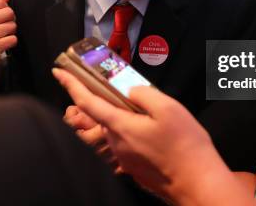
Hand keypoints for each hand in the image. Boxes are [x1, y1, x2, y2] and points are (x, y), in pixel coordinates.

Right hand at [0, 0, 16, 51]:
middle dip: (9, 18)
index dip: (4, 7)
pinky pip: (12, 40)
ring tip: (1, 34)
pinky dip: (10, 41)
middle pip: (9, 13)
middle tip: (3, 24)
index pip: (1, 3)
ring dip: (9, 30)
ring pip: (12, 26)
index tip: (1, 13)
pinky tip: (2, 42)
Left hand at [53, 68, 233, 202]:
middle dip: (112, 103)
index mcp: (121, 127)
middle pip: (104, 116)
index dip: (71, 84)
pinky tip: (158, 135)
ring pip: (118, 130)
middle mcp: (117, 144)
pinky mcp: (134, 167)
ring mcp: (124, 158)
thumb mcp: (168, 108)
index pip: (87, 102)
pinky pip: (128, 143)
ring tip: (155, 118)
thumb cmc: (185, 147)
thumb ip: (143, 94)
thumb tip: (131, 92)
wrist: (197, 184)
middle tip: (131, 95)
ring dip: (127, 119)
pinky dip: (136, 134)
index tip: (58, 72)